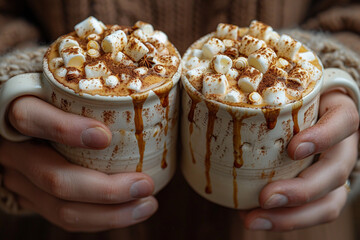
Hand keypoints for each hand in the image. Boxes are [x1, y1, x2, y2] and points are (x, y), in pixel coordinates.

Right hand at [0, 96, 157, 231]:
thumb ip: (90, 84)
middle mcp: (15, 149)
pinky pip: (66, 218)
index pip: (30, 117)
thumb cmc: (54, 98)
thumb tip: (155, 81)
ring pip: (61, 208)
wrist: (23, 118)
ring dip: (110, 214)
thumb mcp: (62, 84)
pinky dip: (101, 219)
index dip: (64, 129)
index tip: (104, 136)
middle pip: (54, 177)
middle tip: (145, 184)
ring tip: (148, 204)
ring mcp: (21, 179)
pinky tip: (131, 211)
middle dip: (105, 188)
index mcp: (19, 111)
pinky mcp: (33, 198)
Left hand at [241, 90, 358, 230]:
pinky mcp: (325, 191)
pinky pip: (313, 212)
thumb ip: (263, 94)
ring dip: (291, 217)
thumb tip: (206, 100)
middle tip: (266, 198)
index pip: (343, 121)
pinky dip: (284, 219)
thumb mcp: (286, 93)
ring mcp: (335, 170)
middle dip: (301, 191)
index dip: (323, 137)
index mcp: (337, 115)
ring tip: (253, 220)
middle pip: (336, 171)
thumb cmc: (294, 103)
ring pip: (329, 202)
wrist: (314, 114)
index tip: (294, 148)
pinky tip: (254, 218)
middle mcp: (342, 145)